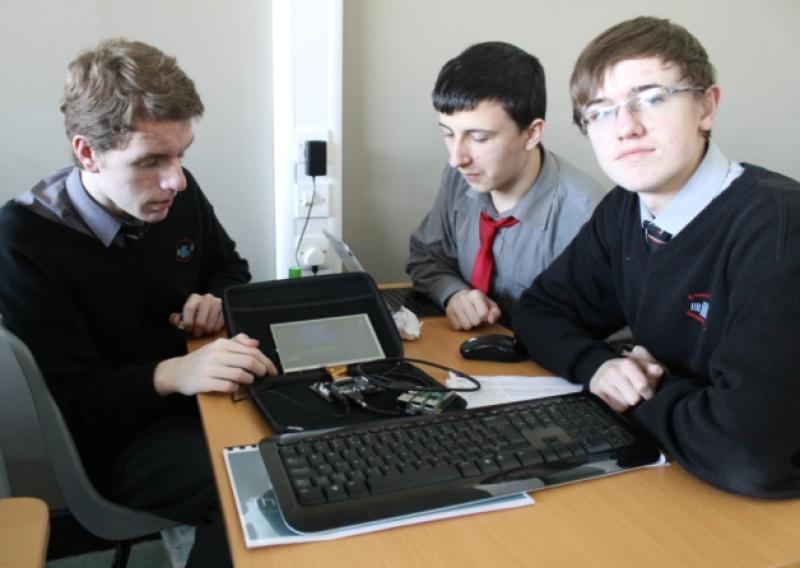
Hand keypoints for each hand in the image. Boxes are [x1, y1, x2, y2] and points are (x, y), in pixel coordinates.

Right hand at [154, 333, 276, 395]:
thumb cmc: (201, 360)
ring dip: (248, 379)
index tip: (271, 369)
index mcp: (221, 344)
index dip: (265, 361)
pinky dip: (235, 387)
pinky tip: (234, 386)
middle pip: (248, 361)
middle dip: (260, 370)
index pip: (250, 350)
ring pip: (240, 374)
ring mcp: (210, 368)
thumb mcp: (217, 347)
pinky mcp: (205, 382)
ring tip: (248, 380)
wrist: (176, 372)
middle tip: (263, 375)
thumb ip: (237, 342)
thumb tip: (255, 342)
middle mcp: (216, 354)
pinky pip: (228, 386)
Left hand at [170, 293, 224, 337]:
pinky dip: (214, 330)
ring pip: (210, 324)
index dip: (187, 322)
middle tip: (196, 334)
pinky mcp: (226, 310)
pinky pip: (219, 325)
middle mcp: (207, 298)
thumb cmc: (194, 314)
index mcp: (194, 297)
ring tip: (203, 333)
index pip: (189, 309)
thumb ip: (177, 318)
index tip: (188, 329)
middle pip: (200, 320)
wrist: (210, 309)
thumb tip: (176, 320)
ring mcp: (218, 303)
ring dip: (206, 332)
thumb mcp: (184, 315)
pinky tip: (211, 330)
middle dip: (197, 330)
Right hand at [445, 289, 501, 329]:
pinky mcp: (448, 312)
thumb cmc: (478, 303)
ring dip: (469, 324)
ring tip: (469, 318)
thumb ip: (495, 312)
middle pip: (475, 322)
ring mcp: (454, 305)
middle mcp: (463, 298)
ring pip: (466, 326)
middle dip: (477, 321)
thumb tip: (491, 320)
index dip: (485, 317)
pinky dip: (461, 325)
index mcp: (475, 294)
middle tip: (475, 316)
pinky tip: (462, 319)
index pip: (483, 314)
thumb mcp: (490, 305)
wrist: (459, 296)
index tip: (483, 314)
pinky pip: (457, 327)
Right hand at [589, 345, 664, 412]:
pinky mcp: (594, 394)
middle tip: (634, 392)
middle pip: (634, 398)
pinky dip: (616, 407)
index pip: (641, 384)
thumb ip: (653, 369)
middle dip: (637, 398)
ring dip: (626, 403)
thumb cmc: (630, 371)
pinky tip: (616, 399)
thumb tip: (658, 370)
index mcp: (625, 363)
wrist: (605, 371)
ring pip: (623, 406)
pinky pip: (612, 409)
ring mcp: (600, 382)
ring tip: (624, 395)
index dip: (647, 391)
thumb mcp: (644, 367)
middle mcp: (611, 371)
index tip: (648, 393)